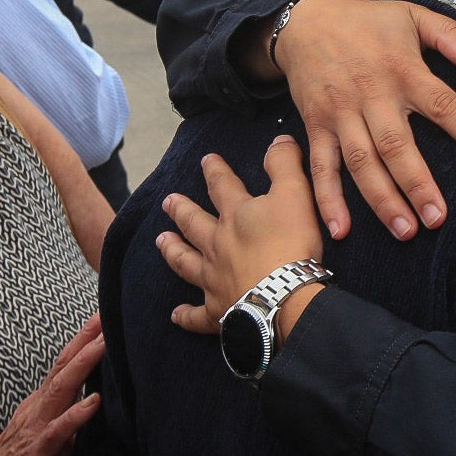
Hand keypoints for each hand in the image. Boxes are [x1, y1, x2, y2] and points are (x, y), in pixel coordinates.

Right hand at [0, 313, 103, 455]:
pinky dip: (77, 414)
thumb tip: (98, 405)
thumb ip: (69, 417)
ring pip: (62, 389)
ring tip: (104, 343)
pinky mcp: (38, 450)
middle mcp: (39, 407)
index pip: (65, 365)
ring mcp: (37, 426)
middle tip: (106, 316)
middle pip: (64, 367)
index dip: (83, 341)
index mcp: (42, 402)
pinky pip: (59, 429)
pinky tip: (95, 401)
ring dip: (84, 364)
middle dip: (86, 340)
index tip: (103, 317)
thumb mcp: (47, 434)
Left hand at [158, 135, 324, 334]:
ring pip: (186, 262)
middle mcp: (218, 244)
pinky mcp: (219, 310)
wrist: (284, 296)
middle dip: (182, 210)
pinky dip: (185, 315)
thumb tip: (278, 139)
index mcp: (236, 215)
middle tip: (168, 201)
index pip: (223, 186)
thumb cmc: (291, 243)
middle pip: (194, 224)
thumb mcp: (295, 193)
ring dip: (173, 250)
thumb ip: (285, 165)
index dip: (215, 171)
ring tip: (160, 241)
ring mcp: (214, 278)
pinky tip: (175, 314)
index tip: (206, 160)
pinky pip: (196, 315)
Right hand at [272, 0, 455, 240]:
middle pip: (396, 145)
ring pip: (361, 163)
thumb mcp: (412, 15)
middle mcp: (371, 95)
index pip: (442, 104)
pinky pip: (321, 167)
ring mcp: (340, 113)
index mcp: (403, 70)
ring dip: (381, 199)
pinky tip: (340, 230)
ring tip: (406, 231)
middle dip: (417, 184)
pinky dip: (327, 199)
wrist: (304, 20)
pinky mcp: (315, 126)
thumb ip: (448, 34)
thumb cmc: (368, 22)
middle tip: (438, 219)